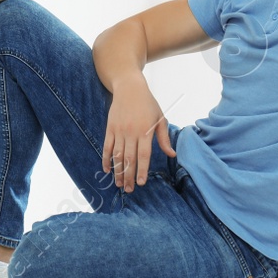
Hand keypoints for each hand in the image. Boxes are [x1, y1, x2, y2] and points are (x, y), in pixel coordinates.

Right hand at [101, 74, 174, 191]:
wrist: (129, 88)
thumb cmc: (148, 104)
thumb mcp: (160, 118)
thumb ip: (164, 138)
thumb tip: (172, 154)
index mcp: (145, 131)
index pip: (143, 155)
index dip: (142, 170)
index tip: (141, 183)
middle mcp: (131, 133)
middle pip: (129, 158)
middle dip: (129, 176)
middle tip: (129, 190)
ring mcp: (119, 131)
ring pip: (117, 155)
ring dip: (117, 171)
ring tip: (119, 184)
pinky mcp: (110, 128)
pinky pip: (107, 146)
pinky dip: (106, 159)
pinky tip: (106, 169)